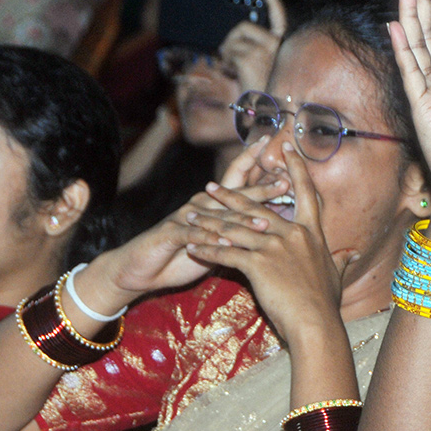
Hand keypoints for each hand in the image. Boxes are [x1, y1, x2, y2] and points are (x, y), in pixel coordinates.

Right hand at [87, 154, 291, 305]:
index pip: (240, 182)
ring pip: (218, 217)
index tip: (287, 162)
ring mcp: (185, 217)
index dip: (260, 170)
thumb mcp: (215, 243)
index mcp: (214, 205)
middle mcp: (202, 205)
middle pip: (235, 195)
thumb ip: (238, 232)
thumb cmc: (182, 255)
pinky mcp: (171, 234)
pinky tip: (226, 244)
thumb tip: (271, 225)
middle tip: (284, 181)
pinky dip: (210, 240)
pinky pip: (194, 236)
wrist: (143, 268)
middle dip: (260, 189)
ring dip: (241, 220)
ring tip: (265, 223)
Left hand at [182, 144, 352, 342]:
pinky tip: (192, 246)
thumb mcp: (336, 277)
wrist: (315, 324)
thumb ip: (341, 261)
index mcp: (311, 233)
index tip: (285, 148)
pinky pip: (226, 252)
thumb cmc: (325, 304)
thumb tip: (351, 253)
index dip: (294, 169)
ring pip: (236, 227)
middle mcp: (292, 234)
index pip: (304, 193)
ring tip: (192, 213)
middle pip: (256, 207)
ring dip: (211, 220)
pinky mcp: (257, 264)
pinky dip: (208, 249)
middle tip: (211, 186)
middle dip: (230, 195)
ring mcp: (273, 247)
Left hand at [219, 0, 287, 92]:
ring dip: (226, 54)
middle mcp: (277, 44)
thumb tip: (230, 45)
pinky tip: (231, 74)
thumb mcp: (263, 68)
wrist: (270, 115)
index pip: (278, 13)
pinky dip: (225, 63)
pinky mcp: (249, 58)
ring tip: (230, 70)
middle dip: (230, 40)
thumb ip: (252, 52)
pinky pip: (229, 53)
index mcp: (283, 45)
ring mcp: (264, 49)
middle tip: (227, 57)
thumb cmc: (266, 95)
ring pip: (233, 41)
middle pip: (243, 27)